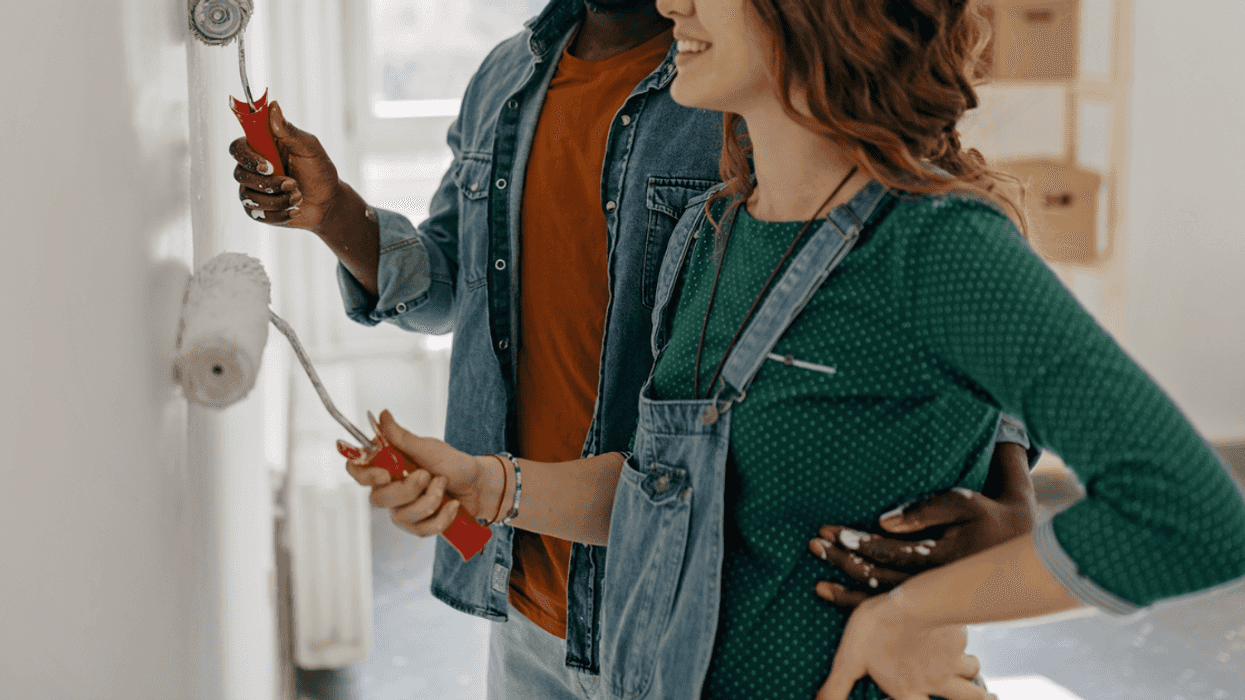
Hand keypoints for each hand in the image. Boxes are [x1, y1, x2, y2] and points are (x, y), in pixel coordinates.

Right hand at [229, 101, 343, 230]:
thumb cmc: (319, 171)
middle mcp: (252, 168)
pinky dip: (279, 213)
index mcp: (261, 148)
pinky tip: (294, 209)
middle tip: (293, 184)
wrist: (328, 203)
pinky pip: (256, 214)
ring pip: (248, 197)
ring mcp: (252, 189)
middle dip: (268, 183)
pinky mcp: (257, 210)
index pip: (237, 148)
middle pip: (239, 174)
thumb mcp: (310, 149)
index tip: (267, 166)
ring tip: (298, 196)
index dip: (247, 157)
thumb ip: (290, 131)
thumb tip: (273, 106)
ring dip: (277, 199)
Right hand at [342, 410, 500, 536]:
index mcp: (389, 466)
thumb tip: (383, 415)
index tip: (384, 474)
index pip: (359, 472)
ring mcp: (403, 510)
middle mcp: (391, 489)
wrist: (479, 486)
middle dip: (408, 489)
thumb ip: (403, 437)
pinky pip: (421, 530)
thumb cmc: (454, 464)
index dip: (364, 475)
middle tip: (428, 475)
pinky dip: (442, 517)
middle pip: (379, 498)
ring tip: (444, 486)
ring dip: (431, 500)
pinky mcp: (418, 526)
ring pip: (402, 516)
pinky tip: (452, 505)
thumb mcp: (430, 448)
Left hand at [809, 442, 1034, 606]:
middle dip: (842, 559)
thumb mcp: (961, 503)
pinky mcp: (925, 599)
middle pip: (877, 576)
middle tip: (813, 544)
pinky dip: (857, 602)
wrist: (1016, 540)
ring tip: (816, 578)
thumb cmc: (984, 513)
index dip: (856, 541)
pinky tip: (832, 596)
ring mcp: (929, 595)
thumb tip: (883, 522)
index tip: (828, 530)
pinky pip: (886, 605)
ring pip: (879, 595)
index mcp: (940, 558)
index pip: (888, 551)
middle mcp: (932, 583)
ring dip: (845, 585)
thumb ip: (923, 511)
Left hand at [817, 593, 992, 699]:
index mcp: (908, 689)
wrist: (914, 601)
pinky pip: (966, 641)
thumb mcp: (848, 659)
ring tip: (968, 670)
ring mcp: (952, 659)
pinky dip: (963, 641)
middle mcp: (936, 681)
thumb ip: (836, 686)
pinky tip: (955, 632)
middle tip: (986, 699)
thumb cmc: (876, 629)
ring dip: (970, 672)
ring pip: (972, 671)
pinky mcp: (960, 636)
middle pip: (969, 699)